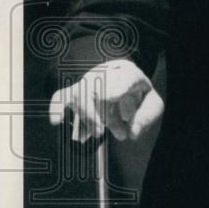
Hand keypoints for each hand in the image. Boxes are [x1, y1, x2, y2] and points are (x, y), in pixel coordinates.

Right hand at [49, 59, 163, 141]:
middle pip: (98, 88)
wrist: (129, 88)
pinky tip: (56, 121)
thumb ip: (146, 117)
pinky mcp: (77, 90)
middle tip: (100, 132)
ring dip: (85, 116)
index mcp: (131, 74)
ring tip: (94, 134)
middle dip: (96, 112)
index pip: (127, 77)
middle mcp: (109, 73)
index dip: (116, 86)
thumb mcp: (152, 105)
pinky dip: (57, 106)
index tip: (107, 96)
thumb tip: (132, 134)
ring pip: (82, 93)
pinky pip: (63, 94)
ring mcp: (91, 80)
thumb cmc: (141, 97)